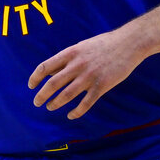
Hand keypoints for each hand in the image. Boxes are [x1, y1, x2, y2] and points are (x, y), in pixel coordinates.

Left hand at [28, 28, 143, 119]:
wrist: (128, 43)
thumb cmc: (103, 44)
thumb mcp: (81, 46)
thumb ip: (67, 59)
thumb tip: (51, 73)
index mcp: (70, 53)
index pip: (45, 67)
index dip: (35, 78)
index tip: (31, 86)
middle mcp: (77, 65)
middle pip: (53, 84)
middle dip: (42, 95)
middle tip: (36, 102)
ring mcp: (89, 76)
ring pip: (66, 95)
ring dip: (55, 103)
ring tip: (50, 107)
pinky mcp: (102, 86)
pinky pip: (85, 104)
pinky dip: (76, 112)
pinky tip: (71, 115)